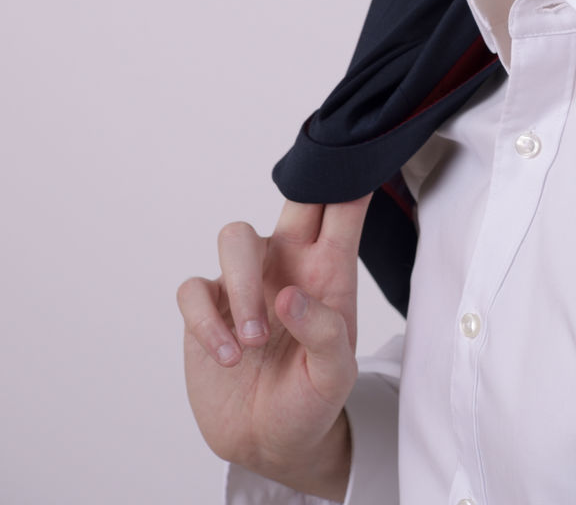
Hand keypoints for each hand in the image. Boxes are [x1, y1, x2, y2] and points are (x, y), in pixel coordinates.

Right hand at [177, 194, 372, 501]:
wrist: (269, 442)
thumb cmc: (312, 398)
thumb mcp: (334, 375)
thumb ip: (324, 333)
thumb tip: (290, 295)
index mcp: (329, 270)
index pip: (343, 211)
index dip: (349, 179)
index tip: (358, 156)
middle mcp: (287, 263)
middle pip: (293, 201)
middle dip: (300, 185)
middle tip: (299, 208)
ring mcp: (245, 282)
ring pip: (234, 237)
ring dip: (241, 283)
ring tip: (253, 339)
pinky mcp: (207, 309)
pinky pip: (194, 290)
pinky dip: (207, 324)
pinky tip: (228, 357)